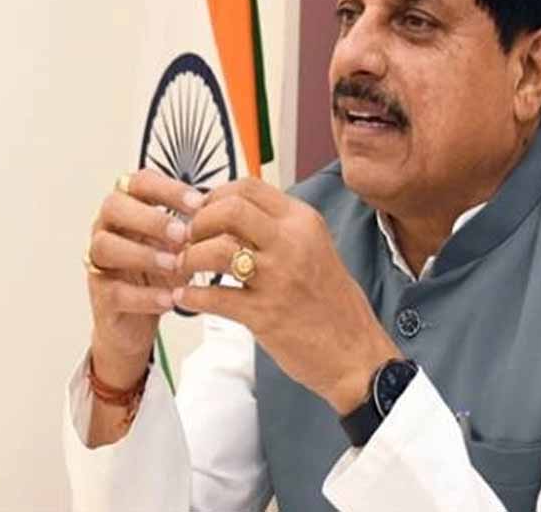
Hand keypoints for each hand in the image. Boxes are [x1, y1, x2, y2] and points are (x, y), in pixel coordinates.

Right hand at [85, 169, 204, 388]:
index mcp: (129, 209)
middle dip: (151, 218)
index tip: (198, 203)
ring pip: (104, 246)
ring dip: (143, 254)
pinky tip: (169, 298)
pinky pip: (113, 290)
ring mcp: (98, 261)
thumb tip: (225, 213)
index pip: (138, 182)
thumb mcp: (180, 246)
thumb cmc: (158, 276)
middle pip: (113, 206)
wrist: (137, 322)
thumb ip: (194, 228)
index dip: (167, 188)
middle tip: (182, 234)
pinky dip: (144, 295)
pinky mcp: (100, 295)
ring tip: (174, 264)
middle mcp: (107, 229)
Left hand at [173, 178, 400, 414]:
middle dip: (199, 222)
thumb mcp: (314, 247)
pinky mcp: (264, 315)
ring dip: (190, 258)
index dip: (214, 195)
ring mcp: (278, 278)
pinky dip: (191, 296)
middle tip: (190, 239)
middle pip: (229, 209)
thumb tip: (231, 211)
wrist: (356, 353)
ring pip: (216, 249)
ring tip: (184, 268)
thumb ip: (278, 227)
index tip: (202, 212)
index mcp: (303, 222)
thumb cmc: (332, 302)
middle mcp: (292, 243)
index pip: (248, 187)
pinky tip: (185, 298)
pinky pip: (213, 297)